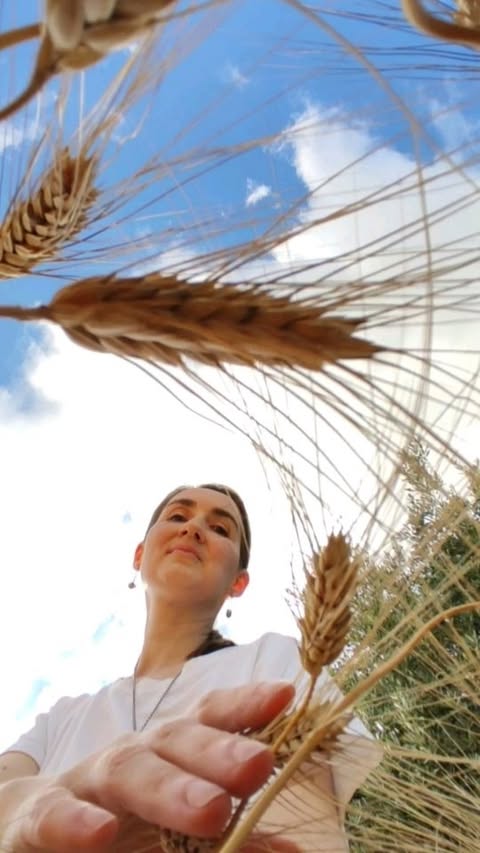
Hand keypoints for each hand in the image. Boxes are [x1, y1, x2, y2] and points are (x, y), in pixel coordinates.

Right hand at [1, 681, 298, 851]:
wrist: (35, 825)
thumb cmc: (124, 819)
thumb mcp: (180, 828)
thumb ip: (234, 839)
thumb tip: (295, 851)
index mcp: (169, 752)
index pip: (209, 718)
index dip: (245, 705)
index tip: (285, 695)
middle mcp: (133, 755)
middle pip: (176, 740)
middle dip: (218, 751)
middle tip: (259, 766)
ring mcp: (87, 783)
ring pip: (127, 772)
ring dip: (169, 787)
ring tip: (211, 809)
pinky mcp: (39, 819)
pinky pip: (55, 815)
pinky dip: (77, 822)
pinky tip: (101, 832)